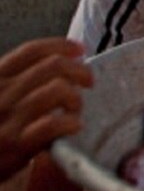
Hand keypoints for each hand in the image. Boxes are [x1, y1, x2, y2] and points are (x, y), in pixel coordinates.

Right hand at [0, 38, 92, 182]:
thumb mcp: (0, 97)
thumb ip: (19, 80)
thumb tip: (62, 58)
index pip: (31, 51)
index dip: (60, 46)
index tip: (79, 49)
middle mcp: (0, 93)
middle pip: (53, 66)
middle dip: (79, 71)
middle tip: (87, 82)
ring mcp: (8, 118)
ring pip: (58, 89)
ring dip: (75, 98)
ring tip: (74, 110)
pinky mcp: (17, 144)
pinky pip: (54, 124)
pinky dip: (71, 122)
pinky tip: (73, 127)